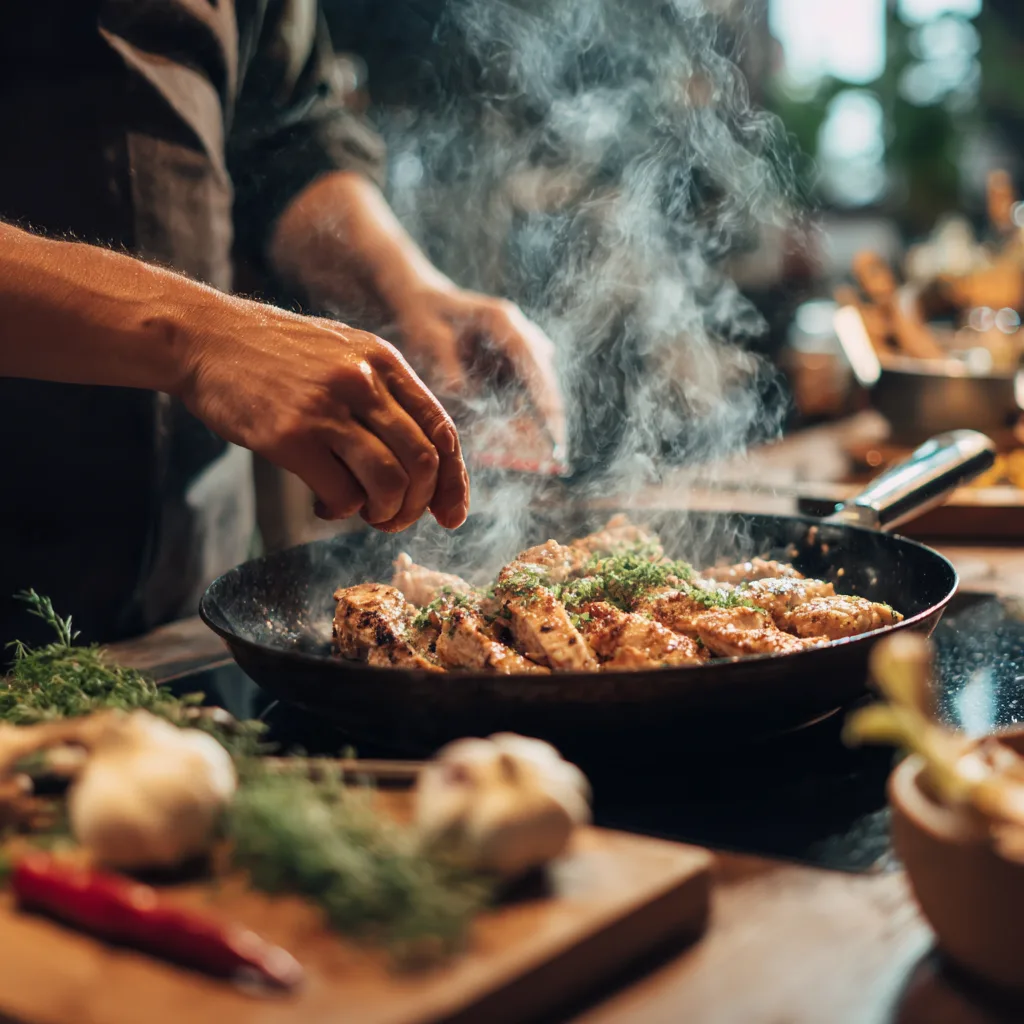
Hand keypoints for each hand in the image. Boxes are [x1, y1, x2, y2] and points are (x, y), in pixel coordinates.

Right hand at [179, 300, 468, 531]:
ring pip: (390, 482)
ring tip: (363, 514)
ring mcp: (327, 408)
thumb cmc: (274, 356)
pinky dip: (341, 512)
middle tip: (395, 520)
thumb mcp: (343, 352)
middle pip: (424, 462)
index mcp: (383, 360)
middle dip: (418, 506)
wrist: (204, 339)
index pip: (442, 430)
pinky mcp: (290, 437)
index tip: (451, 514)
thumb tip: (425, 460)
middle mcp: (362, 381)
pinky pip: (342, 494)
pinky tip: (324, 505)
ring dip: (385, 514)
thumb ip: (384, 394)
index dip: (454, 481)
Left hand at [268, 172, 566, 453]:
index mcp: (505, 325)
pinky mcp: (510, 371)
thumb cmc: (420, 317)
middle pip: (541, 389)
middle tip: (546, 462)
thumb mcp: (428, 339)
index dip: (547, 408)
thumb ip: (447, 368)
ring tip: (533, 463)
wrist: (415, 300)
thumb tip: (464, 396)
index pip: (535, 370)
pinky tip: (508, 451)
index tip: (554, 441)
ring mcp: (519, 356)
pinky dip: (513, 425)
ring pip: (532, 400)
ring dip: (529, 430)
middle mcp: (521, 339)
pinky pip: (517, 403)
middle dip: (543, 426)